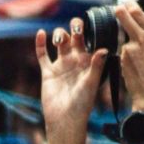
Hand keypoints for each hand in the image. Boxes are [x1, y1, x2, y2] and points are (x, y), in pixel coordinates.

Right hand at [36, 18, 107, 141]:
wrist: (65, 119)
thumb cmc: (82, 104)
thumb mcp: (91, 83)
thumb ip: (96, 66)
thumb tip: (104, 49)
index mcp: (89, 62)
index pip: (90, 41)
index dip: (90, 30)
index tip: (91, 23)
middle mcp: (75, 61)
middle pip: (74, 37)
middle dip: (75, 28)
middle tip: (76, 28)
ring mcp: (61, 65)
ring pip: (60, 42)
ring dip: (59, 35)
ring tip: (59, 42)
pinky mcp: (48, 72)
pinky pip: (43, 55)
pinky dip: (40, 43)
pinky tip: (41, 33)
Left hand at [115, 3, 143, 125]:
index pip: (139, 12)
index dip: (131, 6)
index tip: (128, 5)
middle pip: (124, 15)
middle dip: (120, 11)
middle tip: (119, 10)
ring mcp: (131, 48)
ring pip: (123, 36)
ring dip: (127, 41)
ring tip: (139, 57)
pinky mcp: (123, 58)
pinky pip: (123, 52)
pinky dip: (127, 56)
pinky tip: (136, 66)